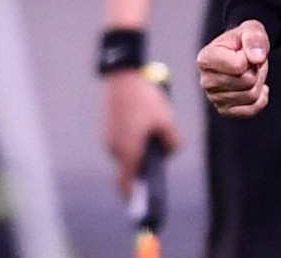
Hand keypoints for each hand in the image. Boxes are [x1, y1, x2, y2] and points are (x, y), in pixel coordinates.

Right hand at [102, 70, 180, 197]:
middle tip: (161, 147)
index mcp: (128, 152)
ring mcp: (109, 138)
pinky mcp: (108, 128)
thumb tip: (170, 152)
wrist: (122, 78)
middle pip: (131, 167)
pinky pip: (123, 141)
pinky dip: (133, 138)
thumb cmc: (145, 101)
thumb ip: (172, 142)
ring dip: (140, 147)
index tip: (142, 203)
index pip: (126, 184)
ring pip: (128, 152)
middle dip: (146, 162)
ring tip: (154, 127)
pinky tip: (144, 120)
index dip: (133, 196)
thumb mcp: (166, 121)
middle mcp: (115, 149)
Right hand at [198, 20, 270, 116]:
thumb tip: (257, 57)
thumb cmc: (243, 39)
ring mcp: (214, 98)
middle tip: (251, 61)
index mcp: (206, 58)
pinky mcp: (224, 109)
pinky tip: (256, 86)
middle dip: (257, 69)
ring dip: (259, 81)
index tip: (245, 51)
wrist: (241, 51)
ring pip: (251, 96)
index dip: (250, 57)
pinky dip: (261, 98)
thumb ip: (254, 37)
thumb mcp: (251, 28)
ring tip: (250, 70)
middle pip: (247, 82)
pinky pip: (251, 110)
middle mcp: (206, 80)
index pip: (239, 66)